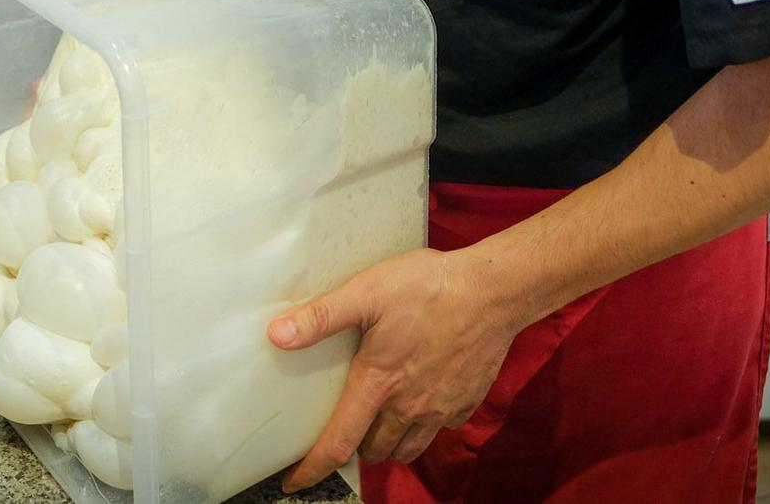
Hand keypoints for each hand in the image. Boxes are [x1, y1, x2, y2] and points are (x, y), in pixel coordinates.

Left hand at [268, 248, 519, 491]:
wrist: (493, 292)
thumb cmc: (428, 287)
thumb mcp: (366, 292)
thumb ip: (321, 317)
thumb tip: (277, 335)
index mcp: (378, 384)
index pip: (338, 443)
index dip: (312, 469)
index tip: (292, 482)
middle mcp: (409, 407)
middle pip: (373, 451)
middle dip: (355, 446)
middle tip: (346, 424)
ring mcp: (440, 409)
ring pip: (406, 449)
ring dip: (388, 441)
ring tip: (380, 416)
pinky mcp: (465, 404)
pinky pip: (438, 430)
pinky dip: (423, 425)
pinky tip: (419, 396)